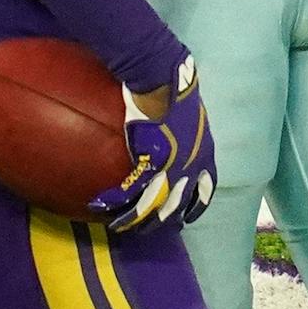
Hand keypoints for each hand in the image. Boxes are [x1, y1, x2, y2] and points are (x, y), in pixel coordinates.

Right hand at [89, 52, 215, 233]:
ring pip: (155, 206)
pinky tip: (101, 206)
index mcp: (204, 152)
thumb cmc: (178, 89)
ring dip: (137, 220)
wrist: (164, 79)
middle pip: (180, 204)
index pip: (206, 187)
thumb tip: (180, 133)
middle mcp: (192, 165)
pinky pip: (131, 192)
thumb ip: (188, 131)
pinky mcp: (149, 163)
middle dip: (165, 220)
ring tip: (122, 227)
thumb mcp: (192, 115)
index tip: (188, 217)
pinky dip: (116, 202)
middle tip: (150, 229)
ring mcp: (172, 167)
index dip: (197, 204)